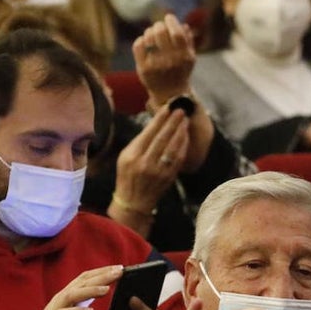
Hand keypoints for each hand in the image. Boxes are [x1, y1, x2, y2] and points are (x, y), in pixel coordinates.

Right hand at [0, 266, 122, 309]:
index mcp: (66, 298)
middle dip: (102, 275)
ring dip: (91, 290)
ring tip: (108, 288)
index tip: (120, 268)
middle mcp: (60, 300)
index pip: (85, 279)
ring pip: (73, 294)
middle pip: (82, 282)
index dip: (102, 272)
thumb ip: (81, 303)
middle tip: (121, 270)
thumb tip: (97, 292)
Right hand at [112, 105, 188, 220]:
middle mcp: (145, 163)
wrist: (133, 201)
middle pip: (162, 138)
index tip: (167, 108)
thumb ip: (138, 142)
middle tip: (181, 110)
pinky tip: (185, 136)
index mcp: (132, 156)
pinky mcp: (169, 177)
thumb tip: (156, 124)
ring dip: (180, 132)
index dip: (159, 119)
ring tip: (185, 121)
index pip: (148, 133)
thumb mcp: (124, 157)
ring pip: (173, 147)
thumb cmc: (127, 175)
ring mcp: (159, 171)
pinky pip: (179, 158)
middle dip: (173, 122)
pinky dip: (183, 146)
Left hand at [134, 14, 195, 106]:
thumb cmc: (181, 72)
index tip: (168, 17)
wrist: (170, 94)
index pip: (177, 33)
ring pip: (148, 37)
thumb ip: (188, 41)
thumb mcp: (190, 58)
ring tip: (151, 35)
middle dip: (158, 25)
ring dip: (149, 32)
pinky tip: (145, 43)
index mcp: (184, 56)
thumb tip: (184, 25)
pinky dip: (141, 40)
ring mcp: (156, 65)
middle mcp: (171, 61)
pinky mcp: (143, 68)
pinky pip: (138, 45)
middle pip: (160, 32)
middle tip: (159, 26)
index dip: (171, 21)